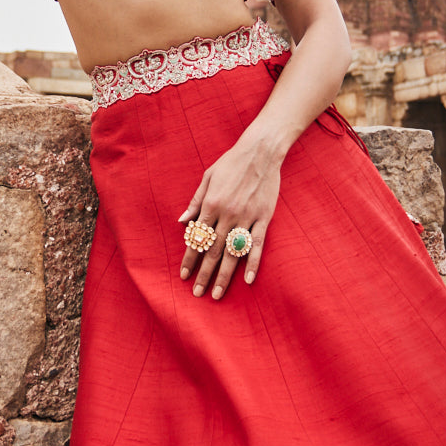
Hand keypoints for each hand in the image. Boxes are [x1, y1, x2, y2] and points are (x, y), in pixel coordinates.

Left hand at [177, 137, 281, 299]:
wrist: (260, 151)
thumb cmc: (231, 163)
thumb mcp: (208, 177)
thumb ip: (195, 202)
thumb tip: (181, 222)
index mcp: (211, 205)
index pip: (197, 238)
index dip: (189, 259)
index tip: (184, 275)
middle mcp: (227, 215)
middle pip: (213, 251)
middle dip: (204, 274)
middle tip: (197, 293)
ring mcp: (246, 217)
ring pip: (233, 253)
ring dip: (224, 275)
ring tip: (217, 293)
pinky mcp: (263, 218)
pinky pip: (257, 245)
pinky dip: (253, 263)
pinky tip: (248, 279)